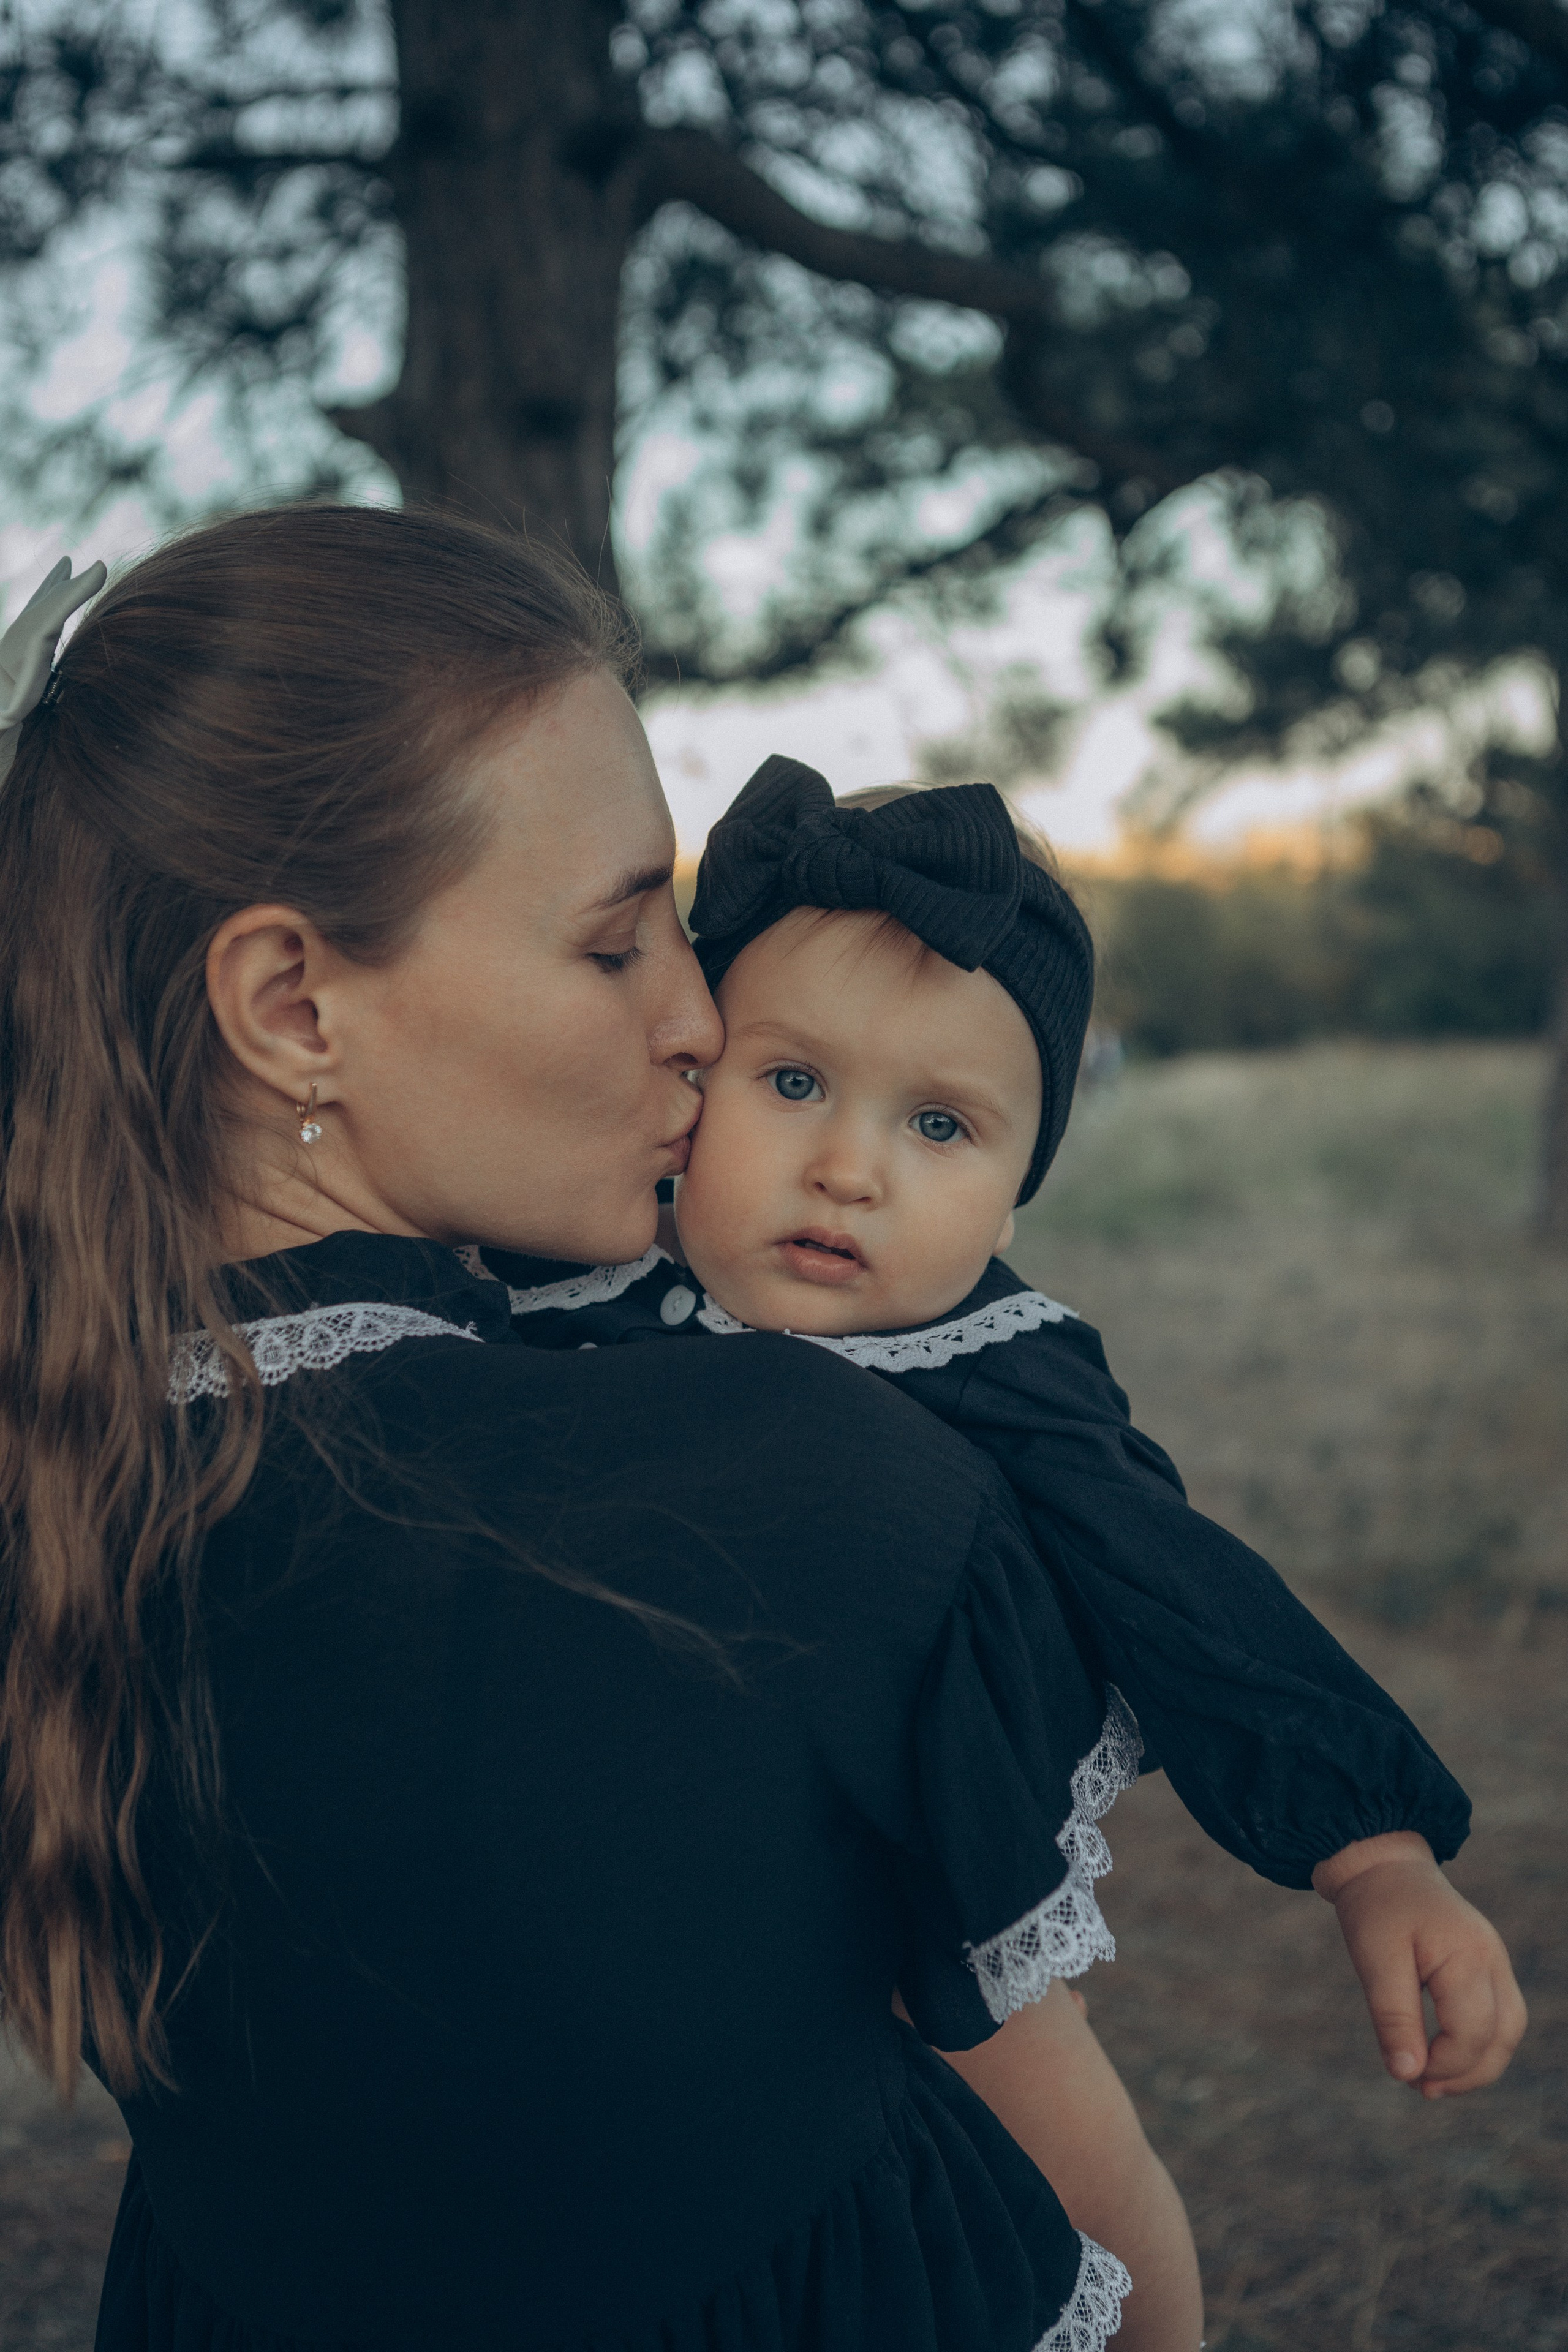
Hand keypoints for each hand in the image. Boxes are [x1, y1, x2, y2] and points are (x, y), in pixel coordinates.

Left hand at [1313, 1832, 1526, 2097]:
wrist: (1382, 1864)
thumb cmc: (1376, 1909)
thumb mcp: (1375, 1962)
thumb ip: (1394, 2019)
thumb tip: (1406, 2075)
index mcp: (1467, 1955)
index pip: (1472, 2033)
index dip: (1443, 2066)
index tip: (1406, 2076)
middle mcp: (1492, 1959)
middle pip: (1501, 2037)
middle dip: (1465, 2074)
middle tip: (1421, 2089)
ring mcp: (1495, 1960)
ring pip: (1508, 2030)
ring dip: (1478, 2063)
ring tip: (1433, 2081)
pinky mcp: (1487, 1964)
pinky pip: (1499, 2014)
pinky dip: (1479, 2041)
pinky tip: (1444, 2053)